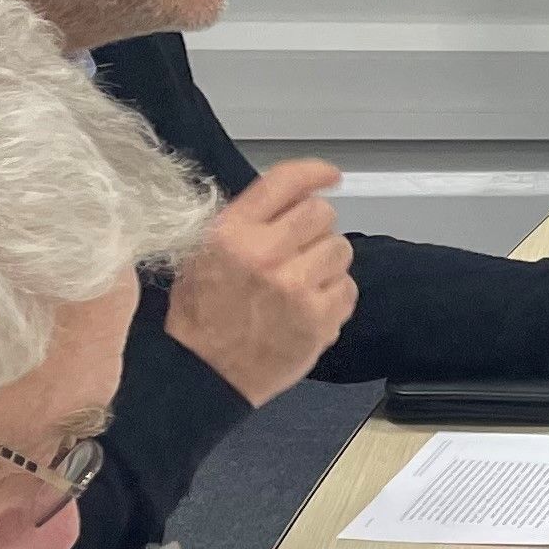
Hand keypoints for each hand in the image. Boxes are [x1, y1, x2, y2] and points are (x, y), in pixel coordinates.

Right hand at [165, 159, 354, 404]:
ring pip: (341, 249)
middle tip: (299, 248)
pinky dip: (334, 295)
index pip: (284, 182)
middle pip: (322, 213)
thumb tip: (292, 198)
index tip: (330, 176)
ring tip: (301, 281)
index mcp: (232, 233)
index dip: (314, 173)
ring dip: (326, 261)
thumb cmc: (201, 315)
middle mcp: (266, 254)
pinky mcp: (319, 319)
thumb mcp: (203, 253)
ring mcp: (296, 288)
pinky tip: (309, 306)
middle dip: (315, 227)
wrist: (202, 375)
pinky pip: (348, 288)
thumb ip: (246, 223)